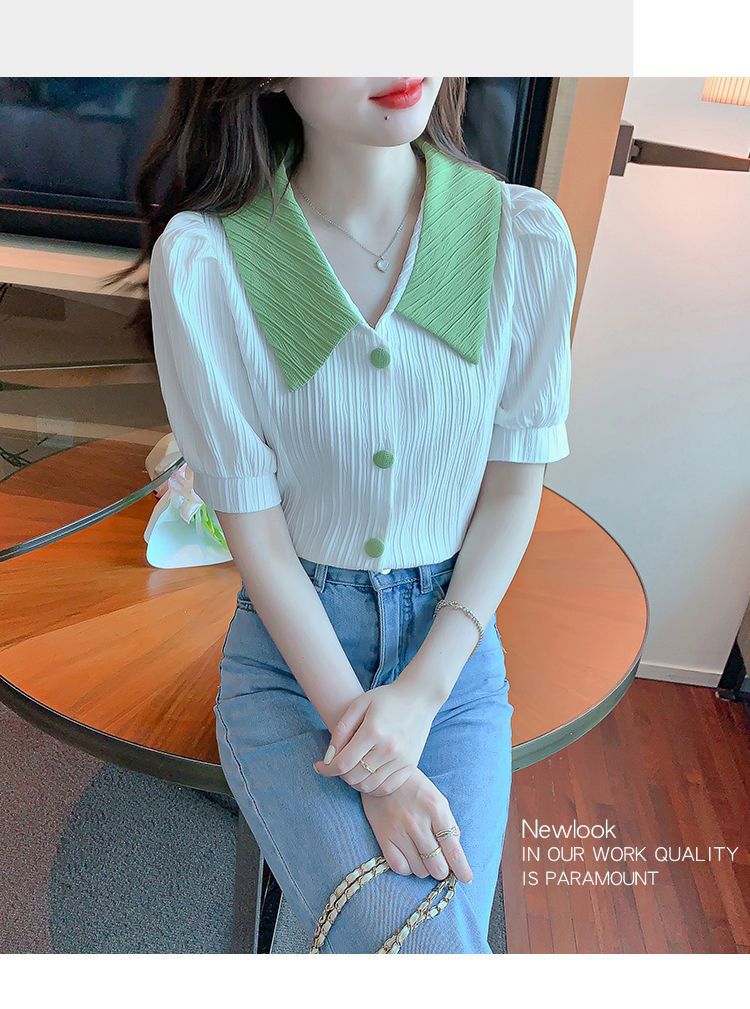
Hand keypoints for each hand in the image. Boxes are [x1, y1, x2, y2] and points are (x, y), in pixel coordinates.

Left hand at [313, 677, 443, 796]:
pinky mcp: (411, 765)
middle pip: (354, 777)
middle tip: (337, 763)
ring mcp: (402, 760)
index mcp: (373, 732)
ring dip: (354, 782)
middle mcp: (388, 749)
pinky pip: (387, 788)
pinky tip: (366, 776)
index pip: (343, 763)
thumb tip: (329, 755)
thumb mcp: (359, 704)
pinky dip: (372, 788)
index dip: (326, 769)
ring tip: (351, 769)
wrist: (419, 698)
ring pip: (368, 786)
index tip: (319, 766)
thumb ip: (342, 729)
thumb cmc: (386, 698)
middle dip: (339, 774)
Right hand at [360, 767, 472, 882]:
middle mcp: (418, 821)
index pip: (452, 848)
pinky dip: (408, 869)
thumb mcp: (438, 799)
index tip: (467, 878)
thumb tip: (455, 853)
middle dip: (442, 870)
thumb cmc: (415, 788)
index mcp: (436, 809)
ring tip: (423, 857)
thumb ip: (449, 825)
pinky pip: (399, 867)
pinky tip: (409, 859)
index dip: (461, 868)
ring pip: (419, 869)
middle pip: (436, 864)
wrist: (382, 774)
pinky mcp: (383, 836)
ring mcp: (398, 830)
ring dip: (425, 868)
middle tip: (441, 865)